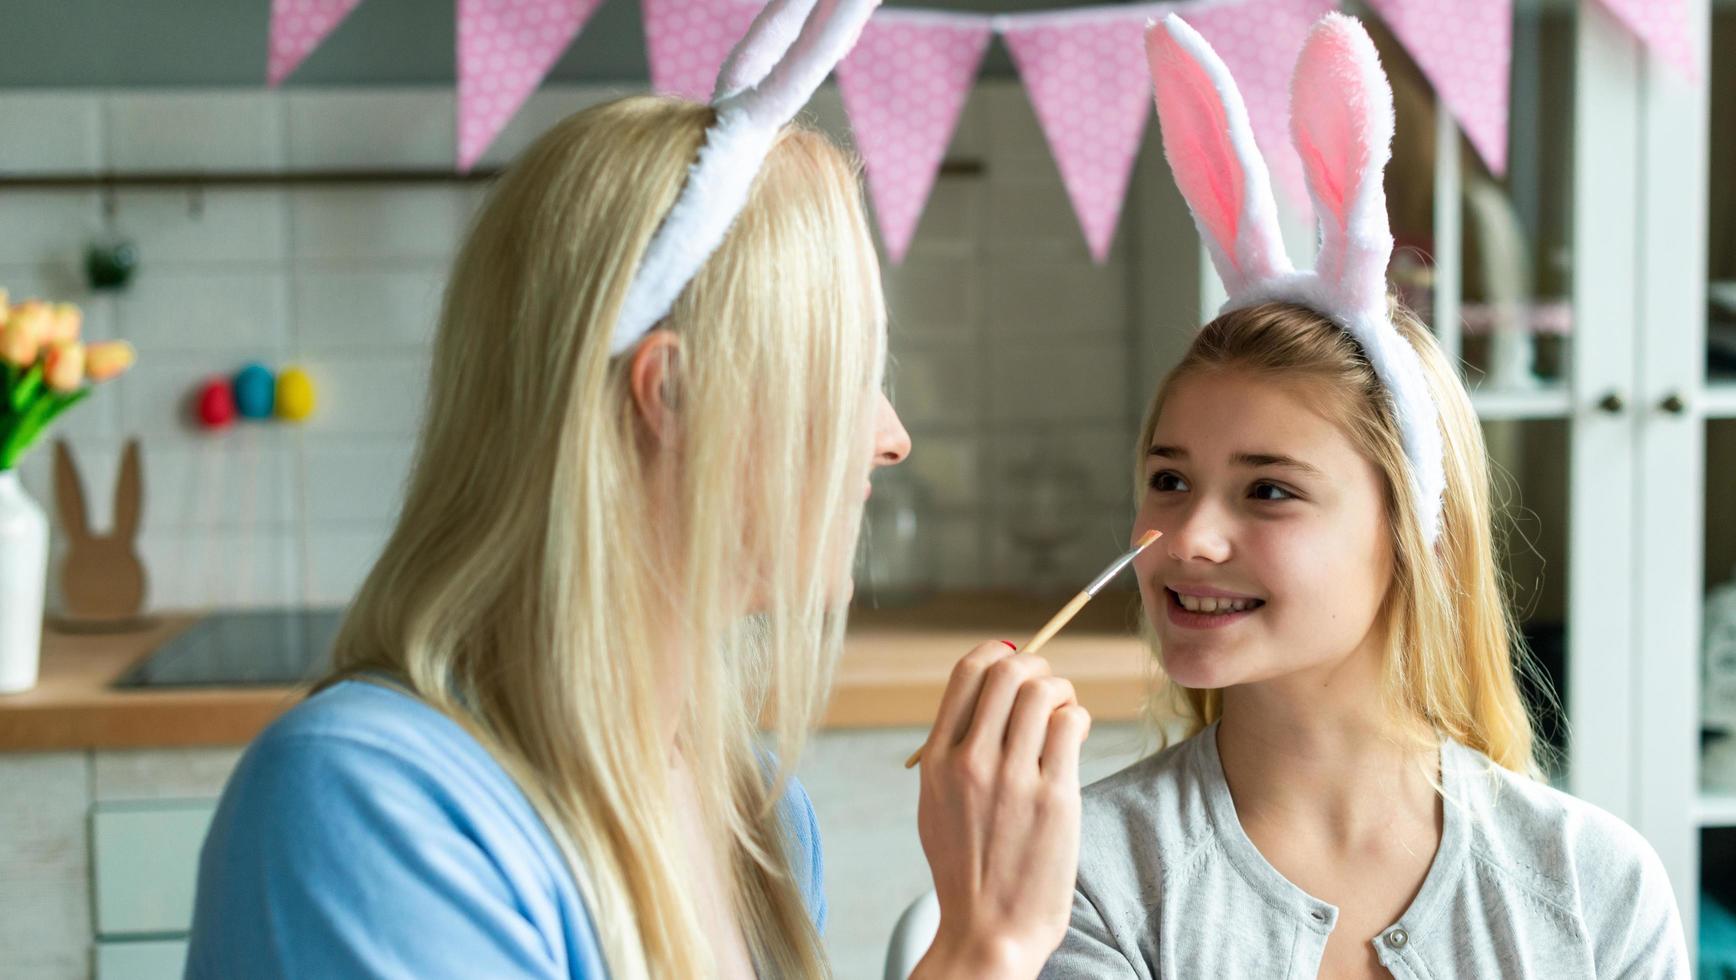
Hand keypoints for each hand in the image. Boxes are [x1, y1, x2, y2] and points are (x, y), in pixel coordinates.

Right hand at [909, 641, 1090, 979]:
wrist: (988, 930)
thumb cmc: (967, 870)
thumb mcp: (936, 805)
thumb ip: (952, 754)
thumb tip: (986, 701)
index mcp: (936, 759)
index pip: (967, 673)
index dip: (997, 653)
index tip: (1016, 660)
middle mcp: (969, 762)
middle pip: (1008, 672)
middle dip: (1038, 667)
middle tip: (1049, 687)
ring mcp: (1012, 779)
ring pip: (1044, 693)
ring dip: (1063, 690)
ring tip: (1066, 712)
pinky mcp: (1053, 798)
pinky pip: (1071, 726)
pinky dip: (1078, 718)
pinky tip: (1075, 736)